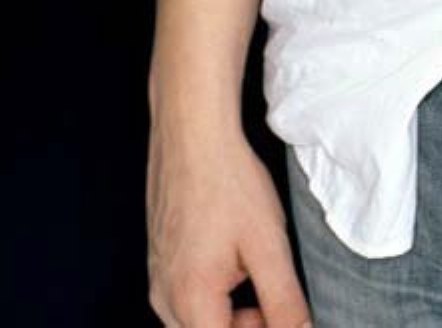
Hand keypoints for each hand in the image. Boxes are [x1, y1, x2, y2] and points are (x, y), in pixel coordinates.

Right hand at [147, 112, 311, 327]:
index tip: (283, 313)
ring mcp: (157, 281)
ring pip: (198, 321)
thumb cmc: (228, 182)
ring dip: (232, 313)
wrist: (193, 134)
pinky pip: (186, 299)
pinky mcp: (159, 263)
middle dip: (247, 325)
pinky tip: (234, 257)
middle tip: (274, 292)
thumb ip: (284, 302)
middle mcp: (164, 300)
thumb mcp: (268, 246)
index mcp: (190, 302)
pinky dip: (215, 294)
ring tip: (255, 268)